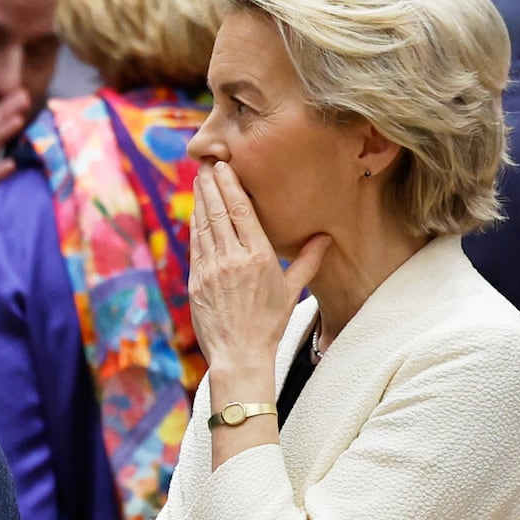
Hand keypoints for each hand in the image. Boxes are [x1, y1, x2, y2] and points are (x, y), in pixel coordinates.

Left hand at [189, 161, 329, 376]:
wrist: (240, 355)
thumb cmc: (269, 324)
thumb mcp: (292, 291)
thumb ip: (308, 260)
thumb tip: (325, 237)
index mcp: (259, 257)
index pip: (241, 211)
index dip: (230, 186)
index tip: (223, 167)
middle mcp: (233, 259)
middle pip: (218, 212)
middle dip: (211, 185)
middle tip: (205, 164)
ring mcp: (211, 269)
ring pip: (203, 225)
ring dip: (200, 200)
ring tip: (198, 180)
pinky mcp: (196, 281)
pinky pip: (195, 245)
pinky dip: (194, 225)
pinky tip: (195, 212)